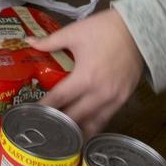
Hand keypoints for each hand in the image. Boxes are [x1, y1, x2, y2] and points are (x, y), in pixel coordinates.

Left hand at [31, 9, 144, 134]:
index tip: (32, 115)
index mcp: (85, 77)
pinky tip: (84, 126)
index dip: (44, 108)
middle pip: (75, 118)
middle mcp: (100, 94)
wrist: (137, 29)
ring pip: (93, 125)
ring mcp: (114, 100)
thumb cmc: (103, 29)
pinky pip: (106, 118)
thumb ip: (50, 41)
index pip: (59, 99)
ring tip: (63, 135)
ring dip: (77, 131)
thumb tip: (29, 41)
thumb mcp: (74, 32)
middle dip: (58, 124)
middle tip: (44, 126)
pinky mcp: (125, 100)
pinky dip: (94, 124)